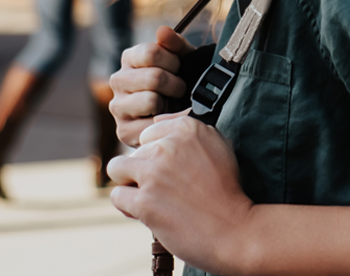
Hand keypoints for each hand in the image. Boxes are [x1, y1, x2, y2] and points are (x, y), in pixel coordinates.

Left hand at [107, 115, 252, 273]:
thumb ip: (188, 129)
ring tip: (146, 195)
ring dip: (129, 182)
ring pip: (117, 168)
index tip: (169, 168)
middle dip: (144, 169)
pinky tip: (144, 211)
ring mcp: (154, 172)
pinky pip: (117, 195)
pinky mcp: (144, 201)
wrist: (232, 228)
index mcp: (187, 128)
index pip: (149, 133)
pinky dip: (127, 205)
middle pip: (134, 152)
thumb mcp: (218, 144)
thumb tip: (158, 121)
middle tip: (164, 188)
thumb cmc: (226, 188)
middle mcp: (168, 145)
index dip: (156, 152)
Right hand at [109, 26, 195, 145]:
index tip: (179, 68)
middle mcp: (118, 80)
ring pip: (151, 100)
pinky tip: (168, 119)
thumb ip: (175, 44)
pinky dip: (166, 123)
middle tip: (181, 89)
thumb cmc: (180, 80)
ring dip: (171, 103)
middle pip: (154, 77)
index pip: (151, 52)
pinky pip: (151, 126)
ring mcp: (118, 106)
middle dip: (176, 84)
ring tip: (173, 104)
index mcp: (130, 58)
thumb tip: (162, 30)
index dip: (173, 61)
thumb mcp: (183, 59)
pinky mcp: (123, 131)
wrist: (179, 113)